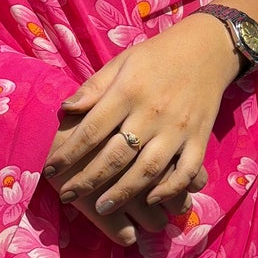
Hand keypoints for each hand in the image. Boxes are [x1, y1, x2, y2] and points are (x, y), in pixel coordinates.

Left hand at [44, 14, 239, 215]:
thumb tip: (64, 111)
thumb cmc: (155, 58)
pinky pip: (186, 171)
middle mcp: (153, 112)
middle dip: (88, 180)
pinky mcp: (200, 138)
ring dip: (123, 192)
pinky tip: (150, 200)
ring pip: (149, 169)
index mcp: (129, 91)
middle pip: (116, 155)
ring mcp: (178, 128)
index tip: (50, 168)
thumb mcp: (120, 63)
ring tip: (101, 208)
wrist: (206, 50)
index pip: (92, 129)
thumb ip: (93, 88)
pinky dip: (169, 189)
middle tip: (68, 195)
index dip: (69, 152)